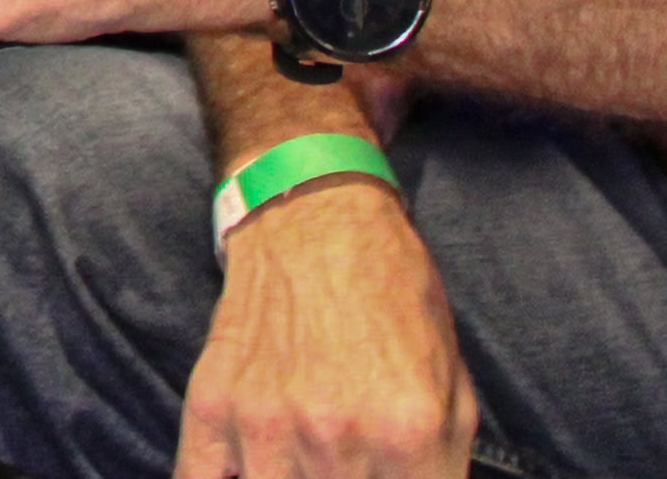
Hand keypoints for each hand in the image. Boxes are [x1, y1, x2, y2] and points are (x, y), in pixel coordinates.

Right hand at [175, 181, 475, 478]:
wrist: (314, 215)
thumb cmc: (389, 291)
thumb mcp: (453, 379)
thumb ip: (445, 460)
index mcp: (408, 431)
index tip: (392, 471)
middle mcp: (335, 437)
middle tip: (352, 458)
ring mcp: (266, 426)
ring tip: (308, 458)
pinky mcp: (213, 407)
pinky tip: (248, 468)